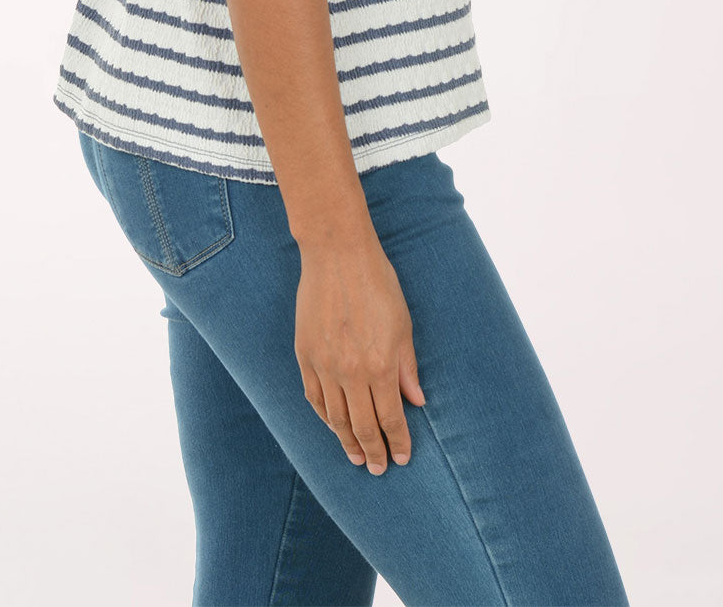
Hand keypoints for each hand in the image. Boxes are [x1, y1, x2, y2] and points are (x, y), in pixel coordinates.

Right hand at [294, 231, 425, 473]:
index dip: (398, 443)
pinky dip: (323, 416)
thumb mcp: (403, 324)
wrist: (337, 253)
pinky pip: (313, 397)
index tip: (402, 459)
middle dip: (373, 452)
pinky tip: (332, 425)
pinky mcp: (305, 354)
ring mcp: (324, 365)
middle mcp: (352, 372)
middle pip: (363, 426)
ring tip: (355, 456)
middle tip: (377, 469)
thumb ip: (408, 366)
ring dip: (346, 441)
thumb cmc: (377, 283)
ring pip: (335, 418)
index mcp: (381, 365)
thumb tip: (417, 400)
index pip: (391, 418)